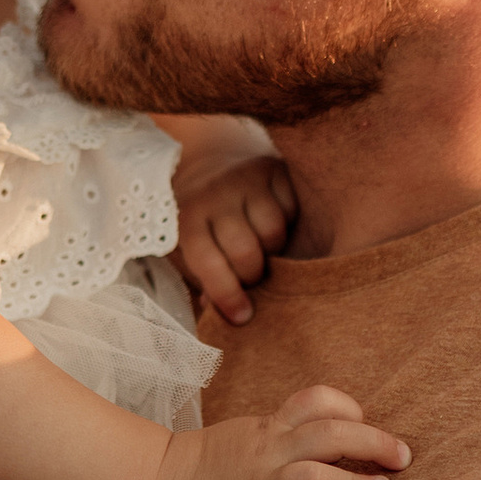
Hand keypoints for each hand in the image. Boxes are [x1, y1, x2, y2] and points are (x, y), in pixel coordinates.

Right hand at [152, 385, 408, 479]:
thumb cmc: (205, 465)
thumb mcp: (248, 434)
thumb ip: (286, 433)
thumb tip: (334, 438)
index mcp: (269, 430)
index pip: (317, 402)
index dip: (350, 408)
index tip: (367, 424)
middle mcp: (268, 455)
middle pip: (329, 435)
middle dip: (373, 444)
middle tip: (402, 459)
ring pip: (312, 479)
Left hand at [169, 128, 297, 328]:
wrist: (208, 162)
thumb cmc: (200, 220)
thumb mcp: (189, 251)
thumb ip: (206, 283)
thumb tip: (234, 316)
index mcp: (188, 218)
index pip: (209, 263)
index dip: (227, 296)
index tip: (242, 317)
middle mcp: (215, 194)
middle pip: (246, 252)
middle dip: (253, 276)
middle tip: (252, 279)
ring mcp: (245, 178)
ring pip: (274, 232)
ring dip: (274, 250)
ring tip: (263, 249)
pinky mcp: (273, 168)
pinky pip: (292, 209)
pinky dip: (289, 223)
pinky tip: (273, 221)